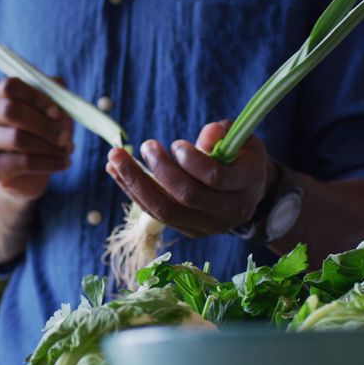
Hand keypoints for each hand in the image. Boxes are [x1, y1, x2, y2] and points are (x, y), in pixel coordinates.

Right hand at [0, 78, 73, 199]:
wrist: (22, 174)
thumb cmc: (38, 135)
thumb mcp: (50, 115)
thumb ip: (57, 102)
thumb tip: (63, 108)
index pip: (10, 87)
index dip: (36, 97)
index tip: (57, 113)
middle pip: (10, 110)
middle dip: (43, 124)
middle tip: (65, 136)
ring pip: (18, 138)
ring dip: (49, 146)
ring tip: (67, 150)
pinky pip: (23, 162)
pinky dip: (49, 163)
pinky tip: (62, 163)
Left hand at [105, 120, 277, 237]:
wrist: (248, 189)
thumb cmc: (240, 155)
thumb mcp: (240, 138)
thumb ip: (224, 133)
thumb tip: (207, 133)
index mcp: (247, 185)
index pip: (216, 178)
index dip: (192, 161)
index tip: (175, 143)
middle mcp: (229, 212)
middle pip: (187, 197)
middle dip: (160, 170)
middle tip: (145, 145)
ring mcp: (207, 226)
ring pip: (166, 210)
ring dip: (136, 183)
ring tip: (114, 158)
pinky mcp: (188, 231)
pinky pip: (156, 214)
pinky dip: (133, 192)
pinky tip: (116, 171)